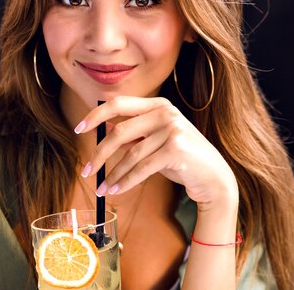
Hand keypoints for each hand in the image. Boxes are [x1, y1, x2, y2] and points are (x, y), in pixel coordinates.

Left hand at [76, 96, 237, 210]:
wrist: (214, 178)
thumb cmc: (181, 159)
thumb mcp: (157, 140)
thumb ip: (136, 132)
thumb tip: (104, 128)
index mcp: (158, 104)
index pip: (119, 103)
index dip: (95, 115)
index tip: (79, 128)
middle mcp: (166, 112)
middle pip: (120, 132)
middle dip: (99, 153)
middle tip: (87, 170)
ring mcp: (173, 129)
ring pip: (130, 154)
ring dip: (112, 174)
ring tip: (102, 188)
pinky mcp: (176, 150)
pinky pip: (142, 168)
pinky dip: (126, 181)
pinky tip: (116, 190)